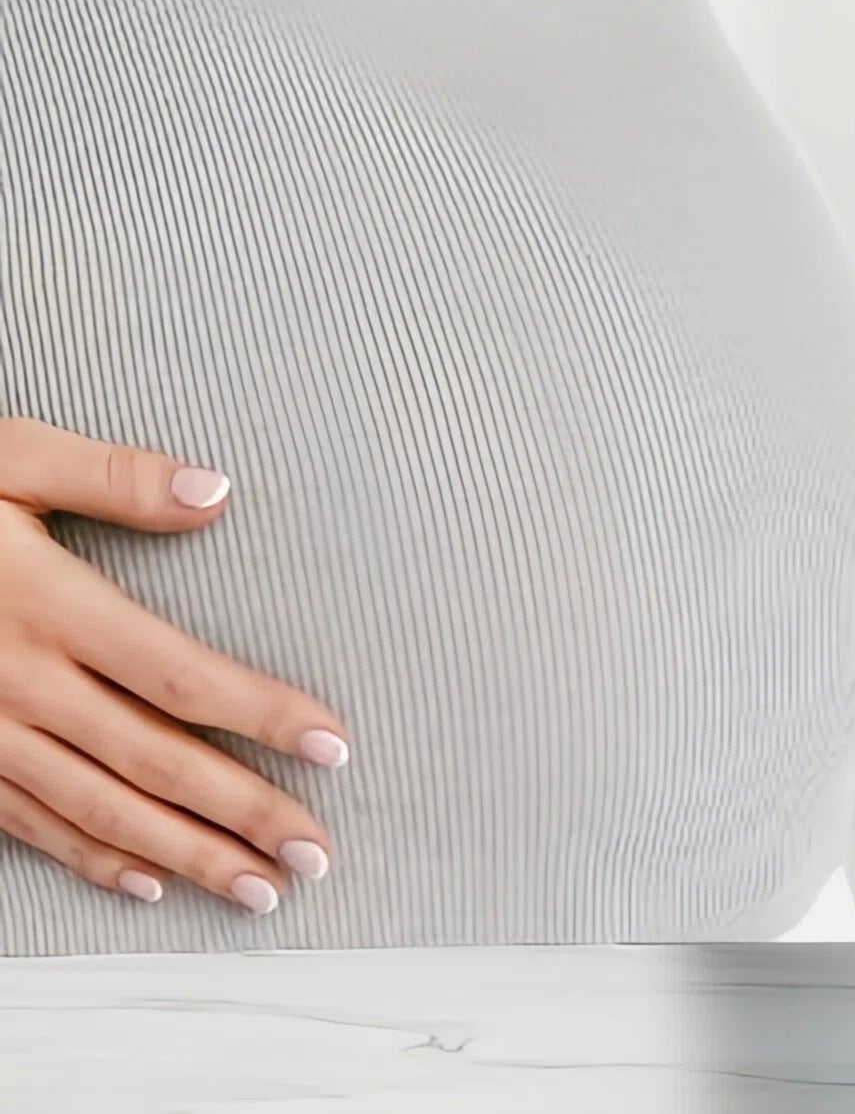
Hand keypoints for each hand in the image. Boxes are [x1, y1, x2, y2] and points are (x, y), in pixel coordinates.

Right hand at [0, 415, 350, 913]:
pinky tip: (150, 882)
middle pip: (155, 762)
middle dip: (244, 812)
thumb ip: (113, 478)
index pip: (180, 677)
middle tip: (315, 852)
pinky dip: (96, 859)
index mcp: (52, 608)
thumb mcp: (14, 458)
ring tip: (259, 887)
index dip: (263, 715)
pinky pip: (35, 826)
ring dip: (187, 855)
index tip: (332, 746)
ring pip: (103, 811)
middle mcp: (25, 686)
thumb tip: (213, 491)